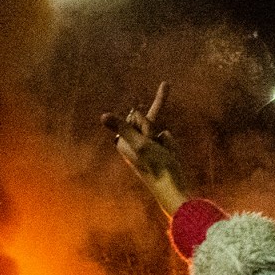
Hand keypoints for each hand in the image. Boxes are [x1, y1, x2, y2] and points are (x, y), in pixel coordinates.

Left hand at [101, 82, 188, 215]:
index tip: (167, 85)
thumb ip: (123, 127)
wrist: (172, 189)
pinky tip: (169, 158)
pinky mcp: (157, 152)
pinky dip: (171, 147)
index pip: (137, 117)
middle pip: (148, 121)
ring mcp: (145, 148)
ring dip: (166, 141)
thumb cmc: (155, 167)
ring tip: (163, 156)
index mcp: (123, 141)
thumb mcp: (139, 143)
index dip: (147, 121)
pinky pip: (168, 139)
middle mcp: (132, 143)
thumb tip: (103, 115)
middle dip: (156, 131)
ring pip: (160, 130)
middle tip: (157, 150)